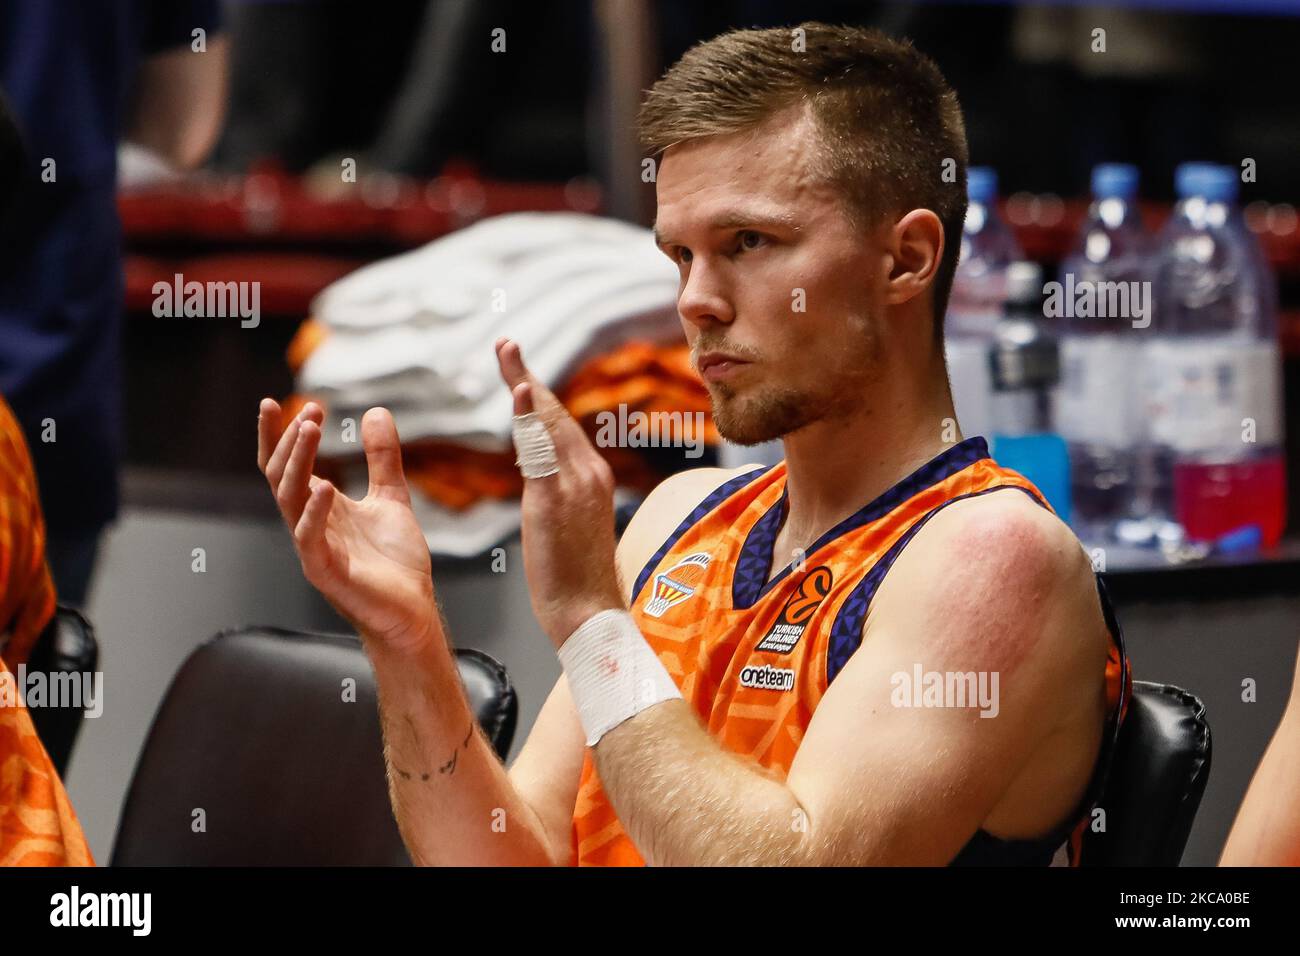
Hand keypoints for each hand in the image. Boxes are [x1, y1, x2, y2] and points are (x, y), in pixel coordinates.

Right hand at [257, 399, 437, 655]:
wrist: (413, 610)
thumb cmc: (396, 562)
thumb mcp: (391, 497)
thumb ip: (381, 458)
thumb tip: (376, 412)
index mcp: (320, 508)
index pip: (286, 467)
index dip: (278, 436)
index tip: (279, 402)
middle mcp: (309, 525)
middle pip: (280, 477)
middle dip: (288, 441)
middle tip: (308, 410)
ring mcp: (314, 548)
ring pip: (289, 500)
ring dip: (296, 463)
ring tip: (308, 430)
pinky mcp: (326, 571)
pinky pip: (310, 538)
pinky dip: (314, 511)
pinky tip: (325, 485)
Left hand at [494, 338, 624, 646]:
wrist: (588, 614)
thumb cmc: (576, 578)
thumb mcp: (571, 524)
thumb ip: (559, 492)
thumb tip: (541, 476)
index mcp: (592, 476)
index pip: (561, 425)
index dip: (537, 395)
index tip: (518, 370)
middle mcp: (589, 472)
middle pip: (554, 413)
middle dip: (526, 376)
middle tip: (505, 344)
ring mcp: (575, 483)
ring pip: (547, 423)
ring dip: (524, 383)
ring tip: (505, 353)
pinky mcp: (556, 498)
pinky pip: (540, 449)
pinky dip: (529, 416)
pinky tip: (519, 391)